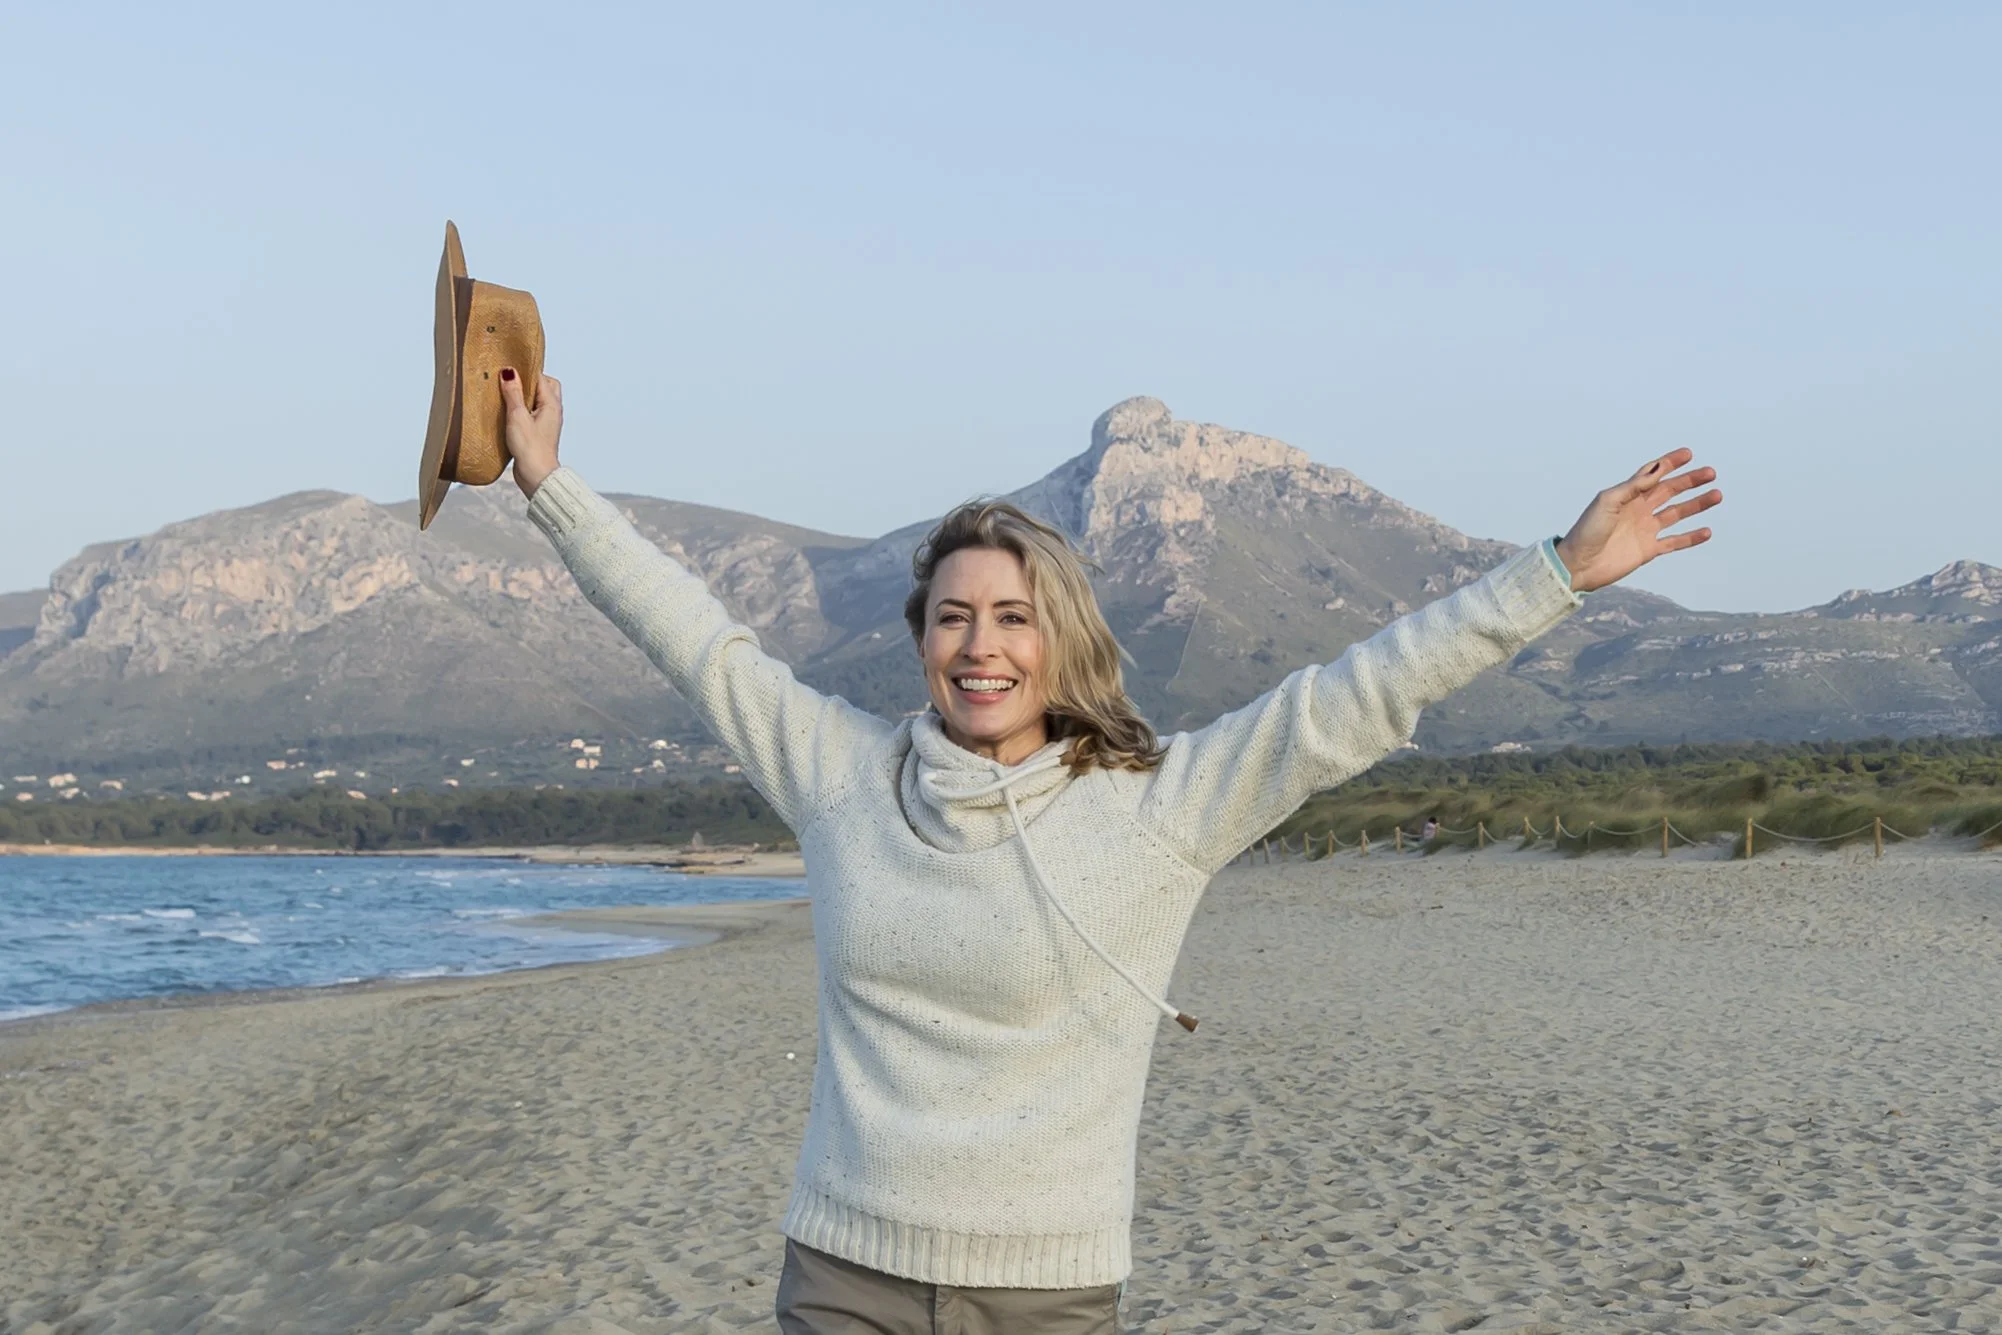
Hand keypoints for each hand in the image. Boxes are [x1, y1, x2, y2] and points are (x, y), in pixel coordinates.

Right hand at [501, 369, 563, 498]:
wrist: (536, 476)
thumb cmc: (531, 449)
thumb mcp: (518, 416)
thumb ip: (513, 393)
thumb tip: (509, 372)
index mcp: (551, 404)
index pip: (541, 377)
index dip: (525, 370)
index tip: (508, 368)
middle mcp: (552, 411)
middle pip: (543, 386)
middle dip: (527, 381)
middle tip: (509, 382)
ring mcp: (546, 422)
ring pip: (536, 400)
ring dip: (522, 397)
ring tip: (505, 396)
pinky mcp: (538, 432)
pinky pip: (531, 414)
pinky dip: (521, 409)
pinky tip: (507, 413)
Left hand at [1554, 448, 1720, 592]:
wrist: (1579, 564)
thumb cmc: (1588, 530)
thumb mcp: (1608, 502)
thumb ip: (1633, 486)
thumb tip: (1657, 469)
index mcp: (1627, 496)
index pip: (1652, 474)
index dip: (1669, 463)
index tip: (1688, 453)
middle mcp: (1638, 510)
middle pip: (1669, 491)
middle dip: (1689, 481)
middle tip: (1710, 473)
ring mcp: (1645, 530)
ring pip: (1677, 513)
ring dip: (1696, 505)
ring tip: (1716, 495)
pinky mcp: (1648, 550)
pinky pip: (1675, 542)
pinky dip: (1691, 537)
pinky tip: (1707, 531)